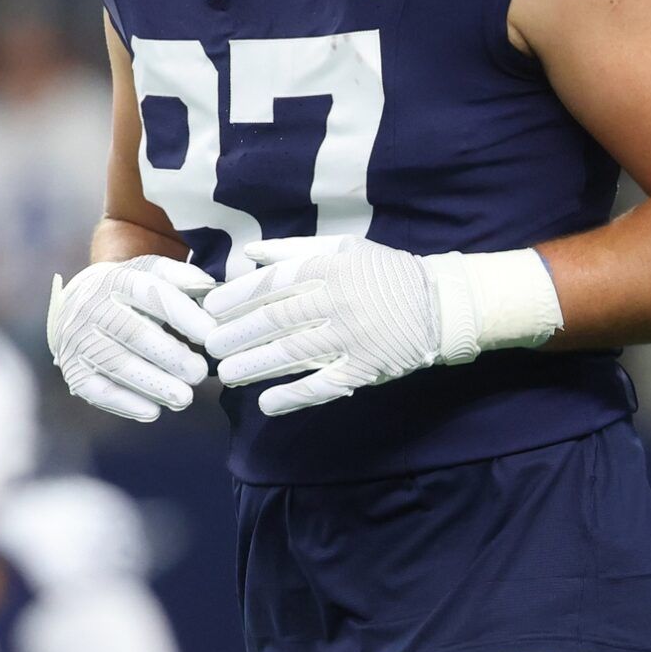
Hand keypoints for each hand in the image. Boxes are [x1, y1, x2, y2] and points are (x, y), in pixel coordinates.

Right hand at [48, 256, 217, 421]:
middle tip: (200, 373)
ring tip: (184, 398)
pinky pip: (98, 390)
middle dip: (170, 356)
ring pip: (117, 364)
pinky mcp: (72, 369)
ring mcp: (78, 340)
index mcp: (115, 279)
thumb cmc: (128, 292)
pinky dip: (126, 404)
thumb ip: (183, 279)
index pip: (149, 293)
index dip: (181, 314)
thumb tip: (213, 295)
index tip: (210, 334)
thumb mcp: (151, 273)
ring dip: (153, 384)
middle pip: (132, 332)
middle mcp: (91, 307)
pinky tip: (153, 411)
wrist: (76, 303)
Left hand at [204, 236, 446, 415]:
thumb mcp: (343, 247)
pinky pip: (324, 385)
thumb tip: (249, 253)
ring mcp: (351, 338)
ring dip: (255, 366)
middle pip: (276, 321)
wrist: (440, 305)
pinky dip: (293, 396)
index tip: (211, 308)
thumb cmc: (384, 274)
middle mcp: (337, 302)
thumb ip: (294, 249)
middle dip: (237, 334)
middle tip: (210, 347)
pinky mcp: (365, 369)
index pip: (272, 284)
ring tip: (228, 374)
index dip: (237, 297)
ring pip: (293, 353)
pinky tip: (267, 404)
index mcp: (329, 268)